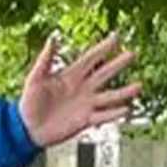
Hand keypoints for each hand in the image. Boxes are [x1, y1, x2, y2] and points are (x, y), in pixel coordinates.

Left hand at [19, 33, 139, 148]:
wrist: (27, 129)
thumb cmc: (29, 103)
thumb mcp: (35, 78)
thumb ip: (45, 59)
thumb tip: (52, 38)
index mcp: (70, 75)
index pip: (91, 58)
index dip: (103, 48)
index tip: (116, 37)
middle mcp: (82, 88)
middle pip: (104, 74)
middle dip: (118, 64)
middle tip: (132, 54)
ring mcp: (85, 104)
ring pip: (109, 96)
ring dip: (124, 92)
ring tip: (139, 86)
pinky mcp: (85, 120)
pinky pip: (103, 116)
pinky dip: (114, 113)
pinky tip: (126, 109)